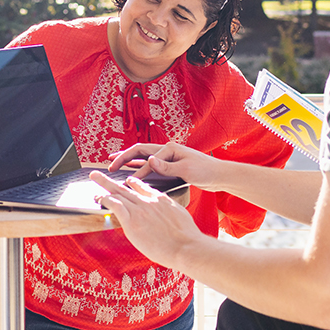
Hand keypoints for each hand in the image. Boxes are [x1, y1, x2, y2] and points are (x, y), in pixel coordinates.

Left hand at [90, 172, 200, 266]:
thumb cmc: (187, 237)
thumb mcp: (180, 215)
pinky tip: (98, 197)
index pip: (143, 188)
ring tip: (93, 178)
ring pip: (118, 193)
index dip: (133, 183)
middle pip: (126, 187)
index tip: (127, 181)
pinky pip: (115, 205)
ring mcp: (140, 210)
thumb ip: (169, 210)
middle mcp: (149, 201)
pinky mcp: (132, 221)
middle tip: (98, 174)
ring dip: (104, 185)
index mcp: (161, 199)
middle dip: (110, 180)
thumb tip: (166, 214)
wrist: (186, 247)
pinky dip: (105, 199)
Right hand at [108, 142, 224, 191]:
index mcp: (169, 148)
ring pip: (143, 158)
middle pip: (139, 152)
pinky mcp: (170, 166)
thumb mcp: (186, 170)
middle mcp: (167, 150)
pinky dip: (138, 167)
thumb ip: (167, 167)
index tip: (126, 182)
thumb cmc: (206, 171)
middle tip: (109, 165)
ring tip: (114, 164)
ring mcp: (168, 158)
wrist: (219, 175)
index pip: (146, 158)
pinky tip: (130, 171)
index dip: (135, 170)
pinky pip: (150, 166)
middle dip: (123, 157)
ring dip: (128, 160)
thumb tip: (150, 162)